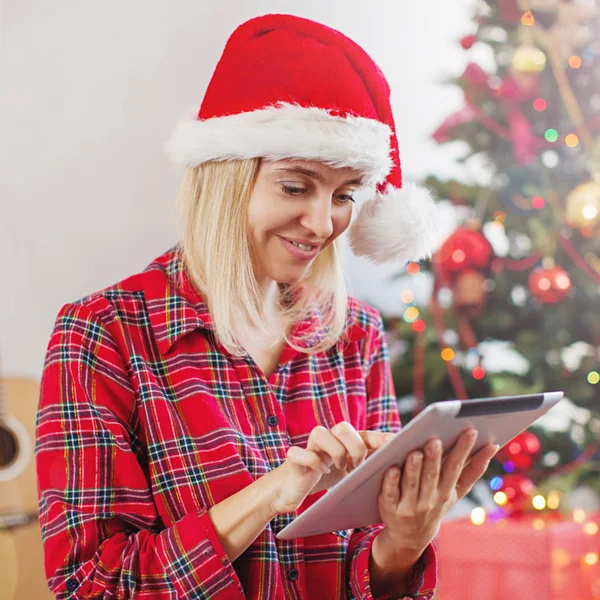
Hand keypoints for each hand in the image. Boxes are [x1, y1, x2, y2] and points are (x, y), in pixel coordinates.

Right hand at [268, 422, 394, 514]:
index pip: (365, 435)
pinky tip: (321, 472)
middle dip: (355, 446)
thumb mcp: (349, 475)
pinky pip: (300, 452)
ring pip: (321, 433)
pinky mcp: (295, 458)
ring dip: (334, 451)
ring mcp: (310, 447)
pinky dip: (312, 462)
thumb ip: (366, 469)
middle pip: (342, 427)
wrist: (292, 489)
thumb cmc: (325, 480)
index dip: (380, 438)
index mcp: (344, 443)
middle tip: (358, 465)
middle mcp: (328, 440)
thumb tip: (393, 473)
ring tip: (340, 469)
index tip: (396, 444)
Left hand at [376, 429, 498, 554]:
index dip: (465, 450)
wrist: (411, 536)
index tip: (472, 431)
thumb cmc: (435, 502)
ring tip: (415, 452)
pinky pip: (390, 494)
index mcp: (447, 491)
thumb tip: (493, 445)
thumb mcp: (456, 491)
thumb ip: (473, 470)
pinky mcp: (390, 509)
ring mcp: (410, 506)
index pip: (457, 468)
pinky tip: (391, 469)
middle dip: (434, 458)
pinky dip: (391, 482)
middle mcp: (430, 499)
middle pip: (433, 476)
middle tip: (435, 440)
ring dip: (414, 469)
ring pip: (412, 484)